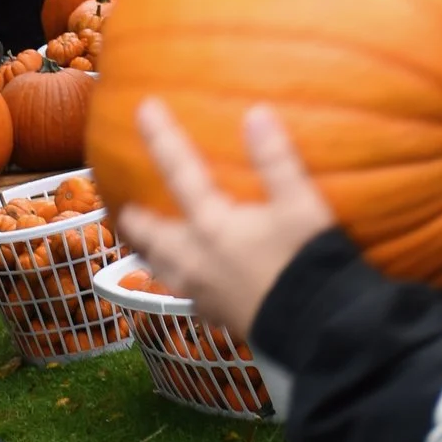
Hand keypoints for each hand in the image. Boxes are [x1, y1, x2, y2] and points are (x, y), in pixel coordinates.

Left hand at [114, 99, 336, 335]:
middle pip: (154, 236)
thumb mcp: (300, 206)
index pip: (180, 173)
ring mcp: (204, 293)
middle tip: (124, 208)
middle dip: (137, 219)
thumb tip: (256, 113)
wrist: (316, 332)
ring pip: (165, 270)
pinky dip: (181, 283)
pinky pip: (188, 296)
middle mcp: (198, 260)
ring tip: (146, 247)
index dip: (163, 139)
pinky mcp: (219, 317)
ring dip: (152, 254)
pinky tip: (191, 285)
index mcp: (213, 227)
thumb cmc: (306, 264)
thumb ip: (277, 161)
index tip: (144, 108)